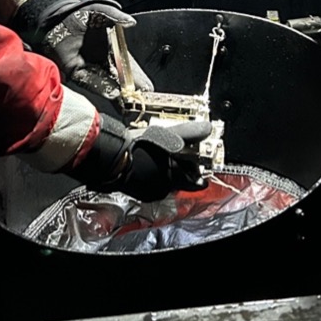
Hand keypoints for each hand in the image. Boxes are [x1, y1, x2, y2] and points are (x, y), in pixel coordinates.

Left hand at [39, 0, 152, 98]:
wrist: (55, 15)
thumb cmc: (80, 12)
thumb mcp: (101, 11)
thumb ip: (116, 16)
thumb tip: (130, 22)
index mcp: (113, 48)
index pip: (129, 66)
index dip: (138, 78)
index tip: (148, 87)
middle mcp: (102, 60)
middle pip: (120, 79)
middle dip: (130, 91)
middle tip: (142, 101)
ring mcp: (89, 66)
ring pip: (106, 83)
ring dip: (118, 94)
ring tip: (129, 103)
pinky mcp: (75, 70)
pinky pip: (90, 81)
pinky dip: (100, 87)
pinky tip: (112, 93)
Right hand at [75, 114, 210, 201]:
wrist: (113, 157)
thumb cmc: (139, 146)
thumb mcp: (169, 134)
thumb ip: (190, 132)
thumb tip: (207, 128)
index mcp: (175, 175)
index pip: (195, 182)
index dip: (198, 176)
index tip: (201, 175)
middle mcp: (165, 187)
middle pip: (179, 183)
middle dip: (179, 174)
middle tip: (175, 161)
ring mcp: (150, 191)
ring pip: (164, 185)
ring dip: (164, 175)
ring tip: (158, 162)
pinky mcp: (138, 192)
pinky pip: (150, 187)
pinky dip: (151, 178)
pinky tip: (146, 167)